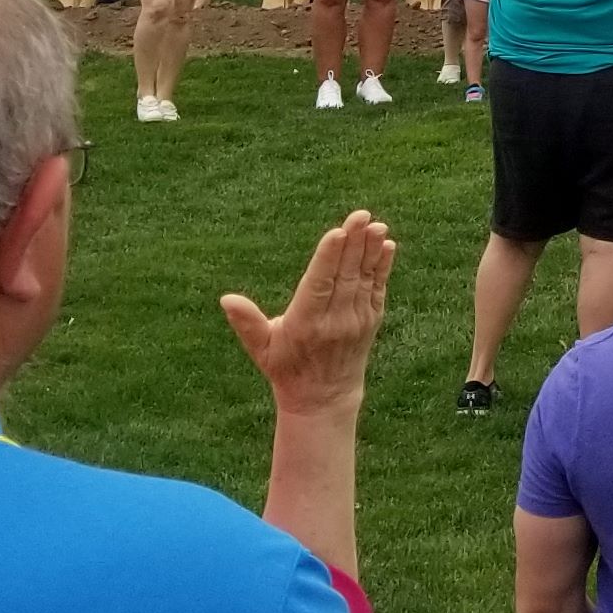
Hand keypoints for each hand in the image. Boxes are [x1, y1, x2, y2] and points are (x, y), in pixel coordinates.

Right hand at [219, 210, 395, 419]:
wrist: (324, 397)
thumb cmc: (285, 368)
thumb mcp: (261, 348)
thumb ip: (247, 322)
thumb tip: (226, 299)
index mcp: (306, 323)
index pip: (319, 285)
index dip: (328, 258)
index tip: (337, 233)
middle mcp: (335, 321)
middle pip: (345, 275)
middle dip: (354, 244)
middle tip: (361, 215)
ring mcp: (356, 321)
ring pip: (364, 279)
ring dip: (371, 250)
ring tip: (376, 224)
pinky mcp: (371, 321)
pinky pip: (378, 288)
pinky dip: (382, 266)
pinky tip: (386, 245)